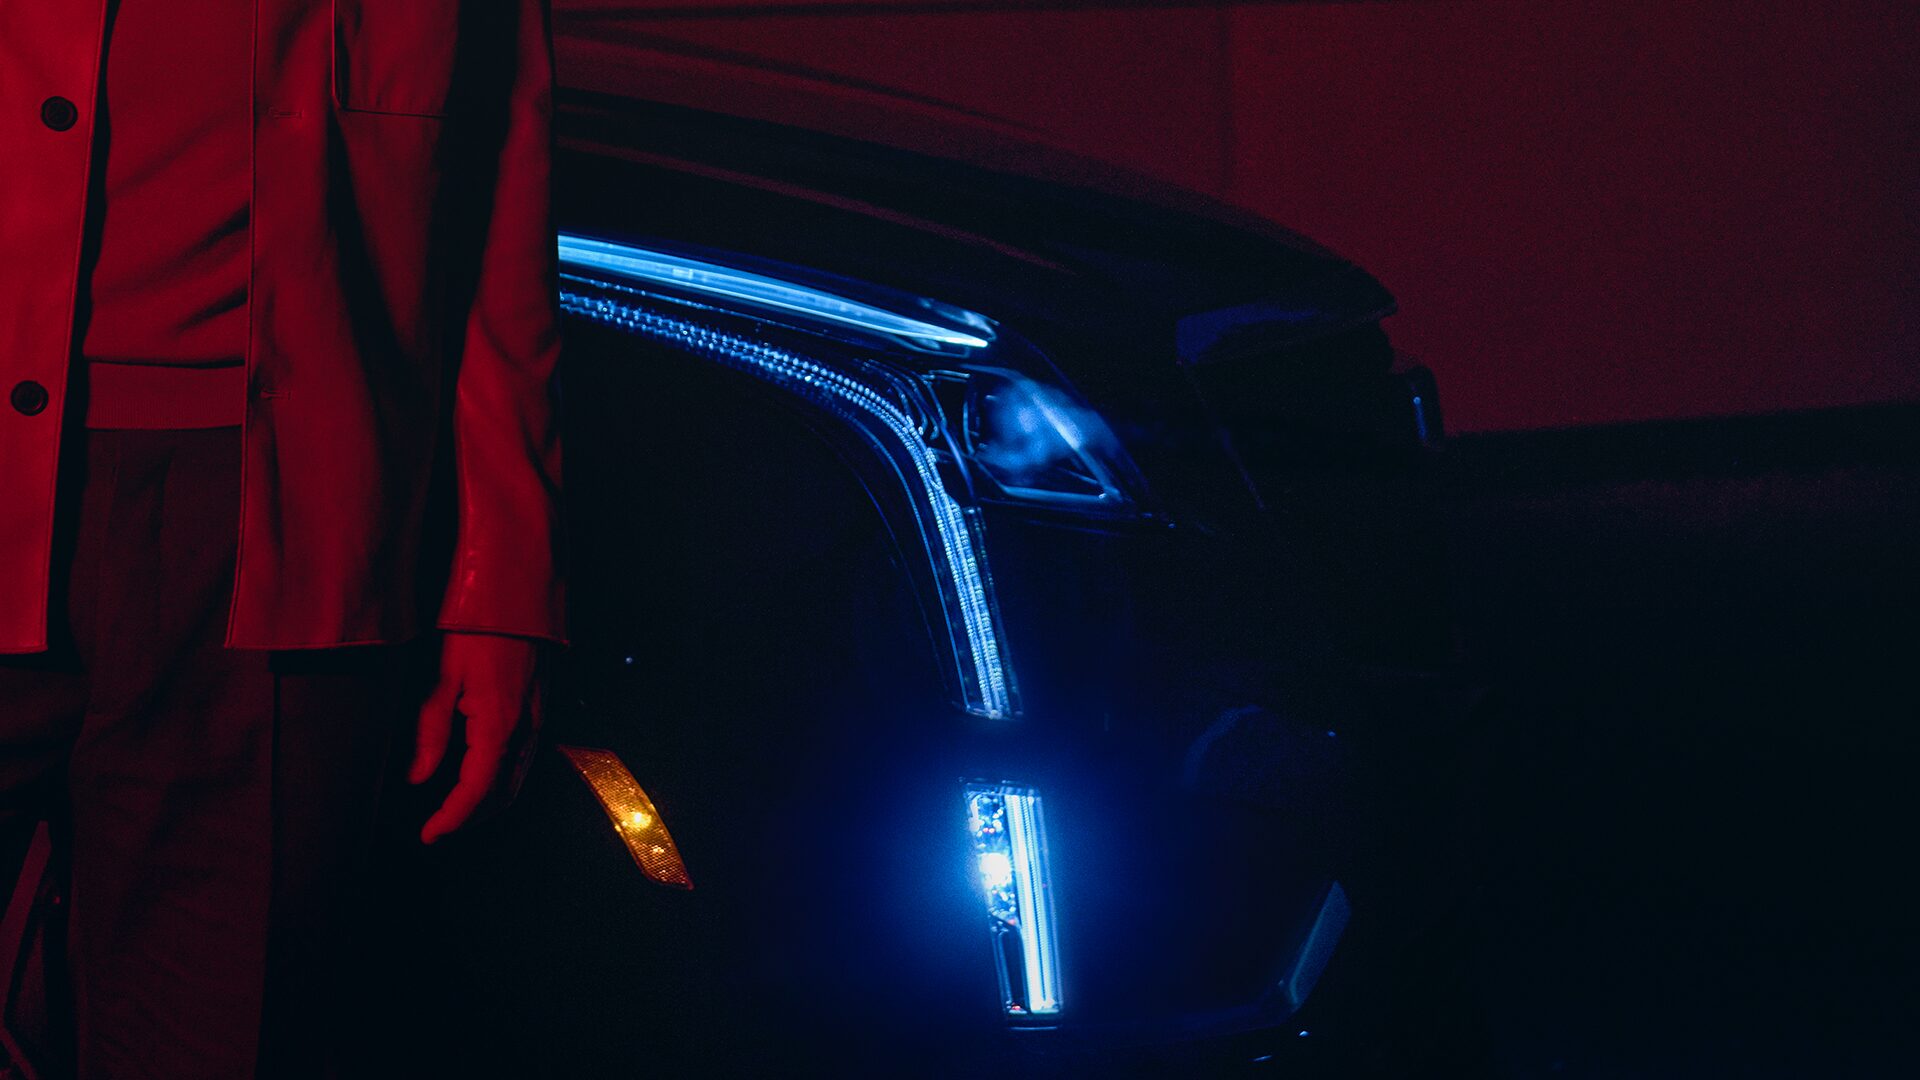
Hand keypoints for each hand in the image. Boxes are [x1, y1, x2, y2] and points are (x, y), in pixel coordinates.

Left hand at [409, 630, 543, 843]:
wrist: (518, 592)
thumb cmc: (475, 627)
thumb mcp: (443, 676)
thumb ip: (431, 731)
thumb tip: (417, 778)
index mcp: (499, 724)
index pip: (476, 790)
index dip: (451, 818)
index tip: (428, 835)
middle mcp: (525, 728)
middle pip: (501, 794)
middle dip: (469, 818)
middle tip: (434, 829)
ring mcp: (536, 719)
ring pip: (515, 779)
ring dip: (485, 802)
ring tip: (450, 810)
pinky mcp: (537, 708)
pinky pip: (522, 759)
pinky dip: (498, 780)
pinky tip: (475, 774)